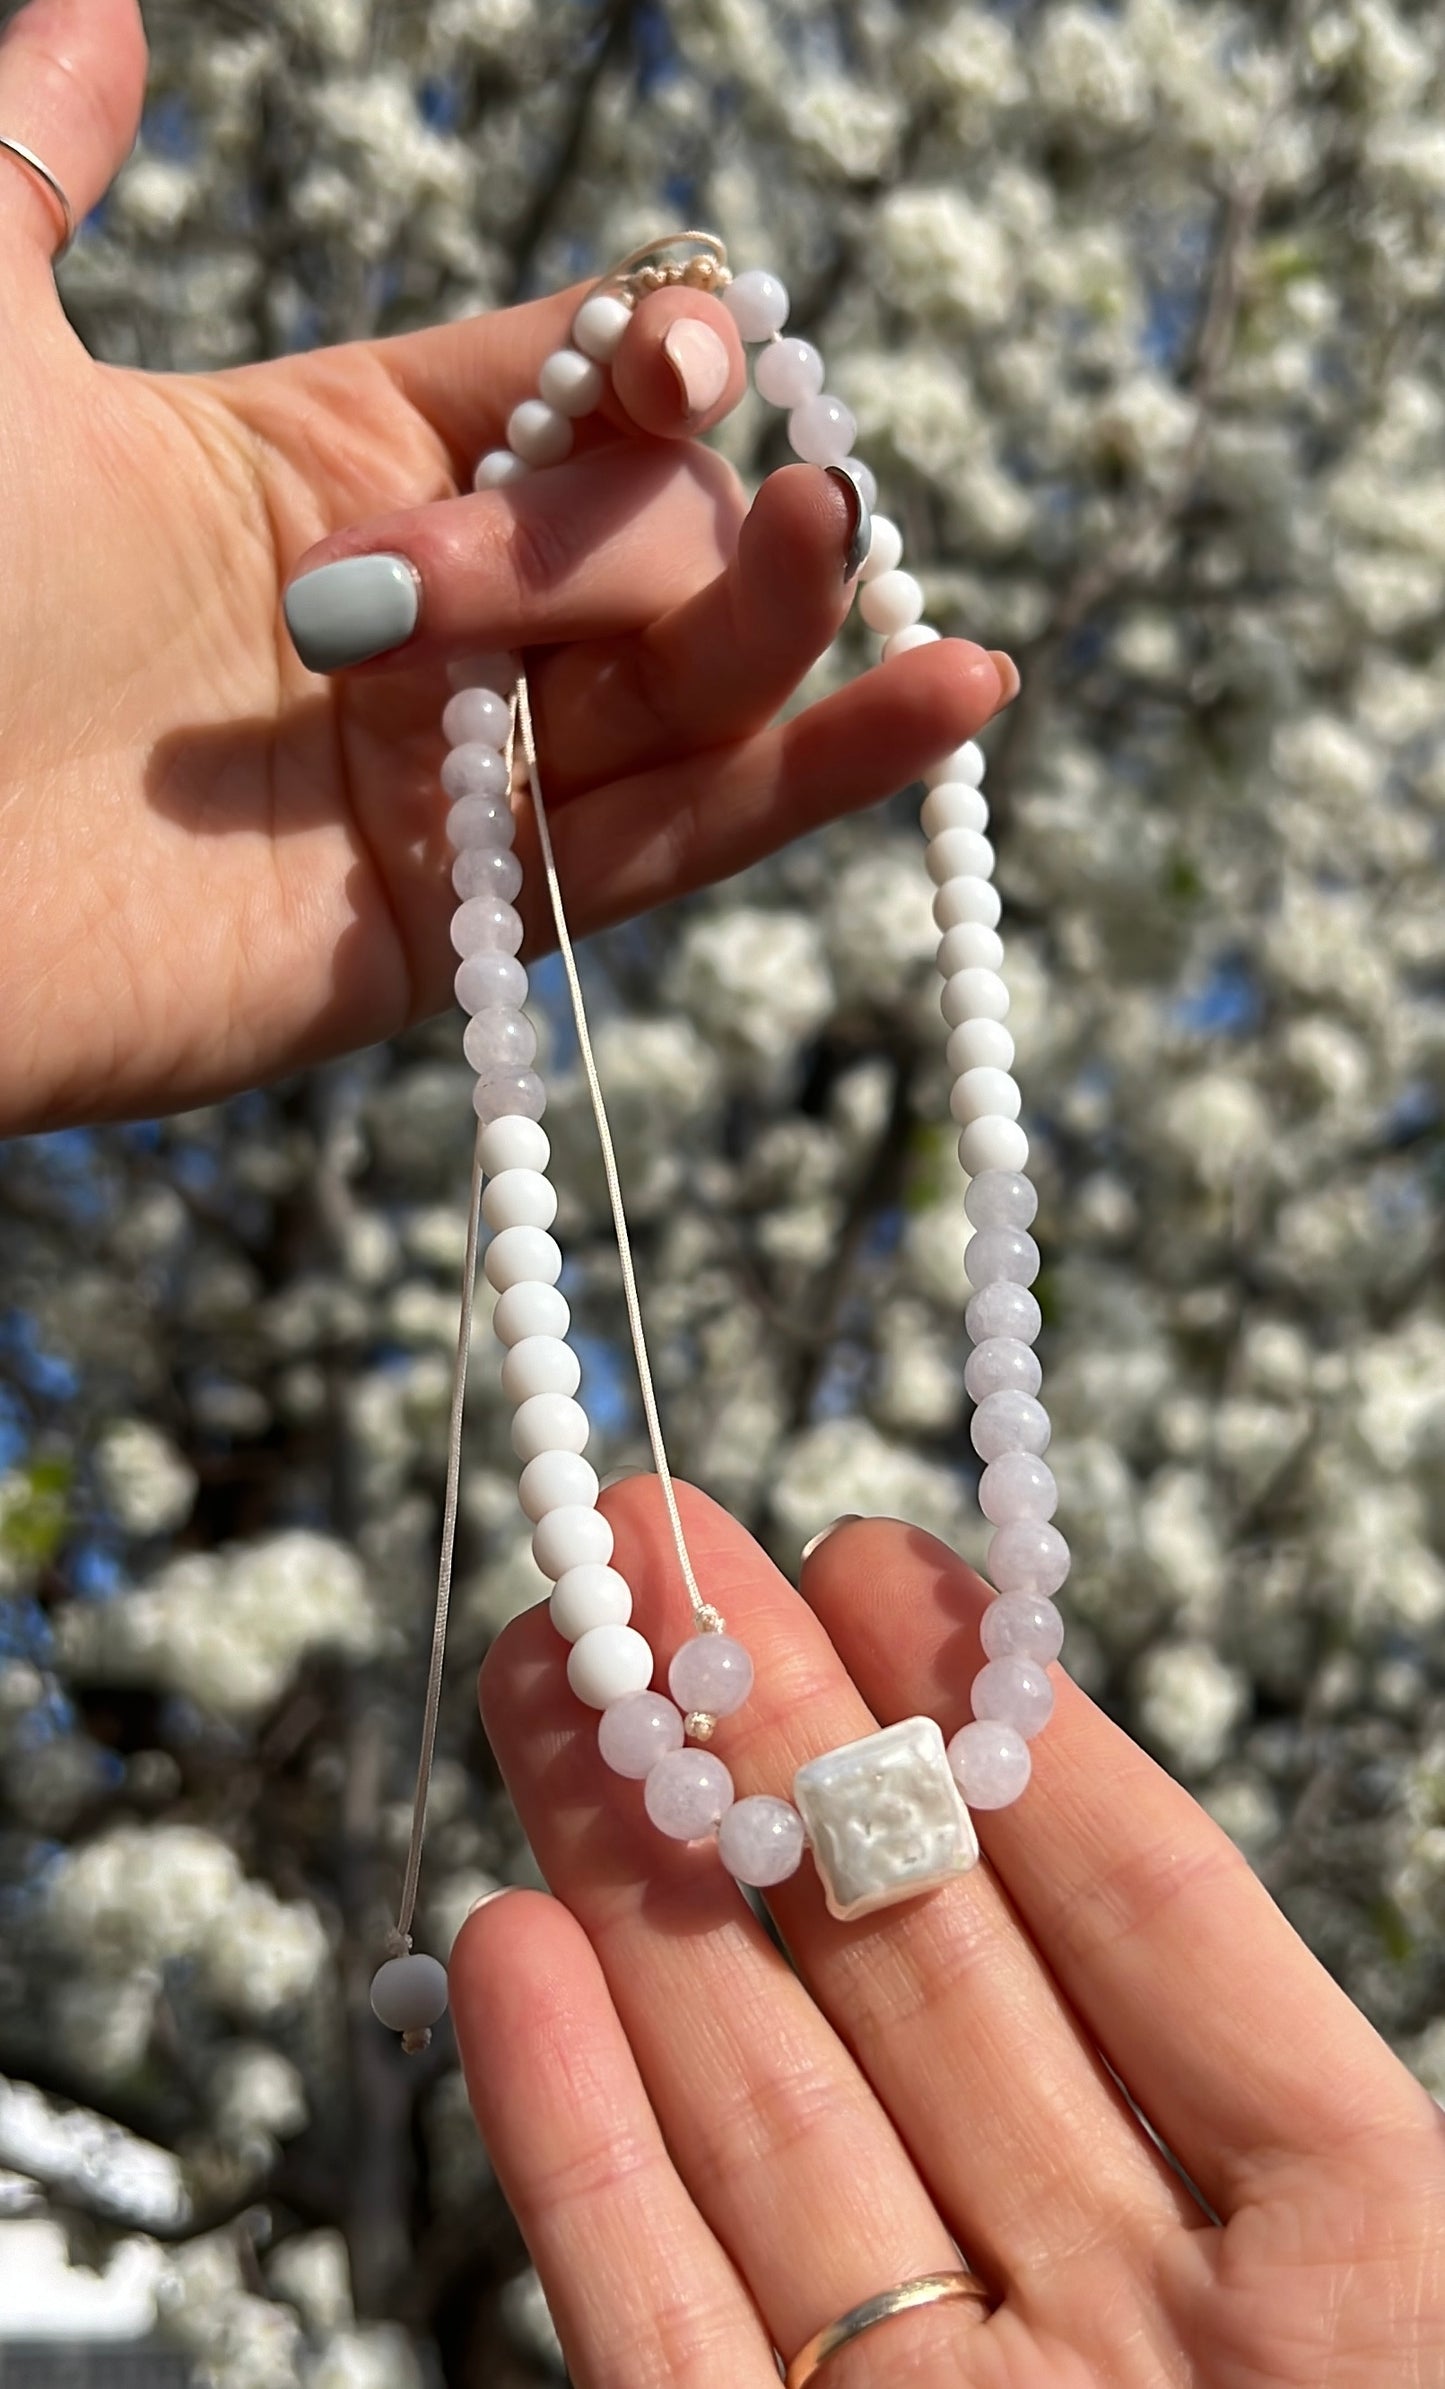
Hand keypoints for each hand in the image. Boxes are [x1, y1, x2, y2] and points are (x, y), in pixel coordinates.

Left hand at [0, 0, 1010, 1137]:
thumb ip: (52, 159)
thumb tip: (98, 1)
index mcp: (331, 462)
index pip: (578, 390)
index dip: (655, 362)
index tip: (669, 362)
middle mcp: (422, 624)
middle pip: (646, 536)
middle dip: (591, 540)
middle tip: (386, 609)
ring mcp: (449, 779)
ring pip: (689, 684)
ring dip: (782, 613)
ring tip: (832, 540)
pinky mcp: (460, 924)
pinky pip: (675, 846)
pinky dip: (821, 779)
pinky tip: (956, 695)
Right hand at [452, 1486, 1444, 2387]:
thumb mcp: (1438, 2275)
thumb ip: (1276, 2017)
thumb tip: (1103, 1770)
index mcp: (1329, 2264)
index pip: (1145, 1930)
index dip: (999, 1728)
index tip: (873, 1556)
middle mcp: (1113, 2329)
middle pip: (912, 1983)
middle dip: (771, 1750)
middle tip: (646, 1546)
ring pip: (763, 2122)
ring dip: (637, 1889)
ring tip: (548, 1675)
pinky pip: (658, 2337)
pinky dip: (574, 2150)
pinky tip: (508, 1951)